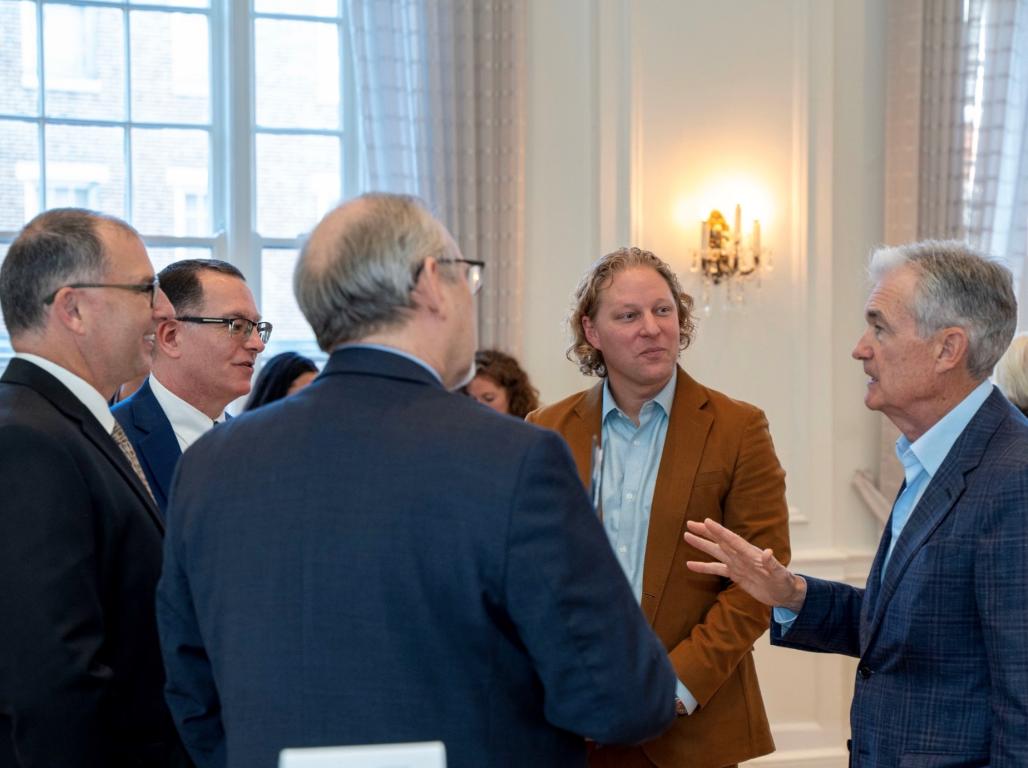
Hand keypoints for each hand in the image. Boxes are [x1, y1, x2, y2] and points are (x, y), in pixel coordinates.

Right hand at [684, 518, 805, 611]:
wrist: (785, 594)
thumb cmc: (785, 582)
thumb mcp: (780, 574)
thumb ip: (772, 563)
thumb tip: (768, 552)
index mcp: (750, 553)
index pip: (732, 540)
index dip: (719, 531)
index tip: (706, 521)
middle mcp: (741, 556)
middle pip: (720, 541)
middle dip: (705, 532)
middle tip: (689, 523)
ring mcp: (737, 564)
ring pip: (716, 552)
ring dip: (702, 544)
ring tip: (686, 536)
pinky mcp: (735, 574)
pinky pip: (716, 569)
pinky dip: (703, 567)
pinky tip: (689, 565)